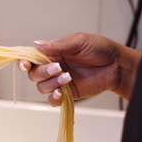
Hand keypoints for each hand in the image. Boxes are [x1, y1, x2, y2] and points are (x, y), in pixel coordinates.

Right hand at [18, 33, 141, 105]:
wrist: (117, 65)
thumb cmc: (100, 49)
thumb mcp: (79, 41)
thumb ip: (57, 45)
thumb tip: (36, 45)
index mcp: (52, 52)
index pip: (31, 57)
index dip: (24, 61)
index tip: (25, 64)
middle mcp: (53, 67)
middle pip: (33, 74)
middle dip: (43, 72)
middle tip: (59, 68)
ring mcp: (59, 81)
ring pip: (41, 87)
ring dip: (51, 83)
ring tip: (68, 77)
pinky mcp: (67, 93)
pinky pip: (52, 100)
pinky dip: (53, 98)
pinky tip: (61, 93)